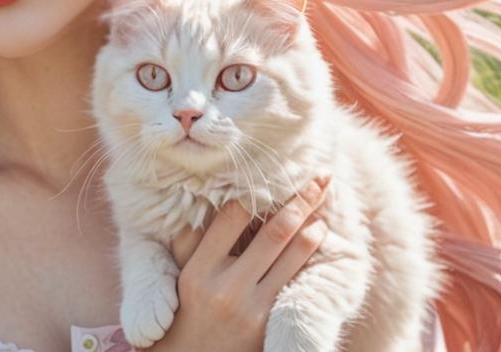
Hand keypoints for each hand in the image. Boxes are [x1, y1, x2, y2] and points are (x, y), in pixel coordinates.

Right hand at [139, 175, 331, 351]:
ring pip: (292, 255)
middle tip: (320, 176)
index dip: (254, 192)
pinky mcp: (270, 326)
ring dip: (312, 226)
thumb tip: (199, 200)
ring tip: (322, 207)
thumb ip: (188, 243)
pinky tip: (317, 236)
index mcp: (198, 271)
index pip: (231, 218)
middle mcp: (226, 288)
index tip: (271, 173)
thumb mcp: (177, 279)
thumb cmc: (182, 319)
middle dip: (300, 200)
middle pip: (272, 232)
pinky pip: (295, 281)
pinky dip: (308, 255)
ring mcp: (252, 309)